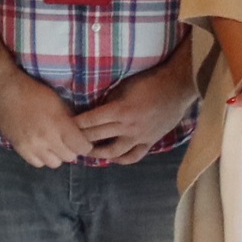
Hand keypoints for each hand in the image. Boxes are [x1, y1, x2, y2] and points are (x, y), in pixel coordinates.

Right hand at [0, 70, 92, 167]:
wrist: (4, 91)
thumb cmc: (33, 92)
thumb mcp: (57, 101)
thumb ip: (69, 119)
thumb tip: (78, 132)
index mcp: (60, 124)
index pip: (82, 147)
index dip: (85, 145)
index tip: (83, 141)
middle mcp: (47, 139)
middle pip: (69, 157)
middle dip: (71, 149)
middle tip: (67, 141)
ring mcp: (32, 146)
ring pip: (54, 163)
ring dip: (56, 155)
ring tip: (53, 145)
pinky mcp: (19, 149)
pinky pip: (37, 163)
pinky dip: (42, 158)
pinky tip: (40, 148)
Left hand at [75, 57, 198, 164]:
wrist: (178, 87)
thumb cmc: (149, 82)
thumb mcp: (124, 86)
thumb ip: (108, 99)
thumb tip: (92, 108)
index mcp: (119, 110)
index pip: (90, 121)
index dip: (75, 124)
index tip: (63, 125)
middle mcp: (127, 127)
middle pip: (97, 137)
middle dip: (80, 139)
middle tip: (67, 140)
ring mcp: (139, 137)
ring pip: (114, 152)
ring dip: (97, 154)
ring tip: (85, 152)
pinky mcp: (150, 142)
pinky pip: (134, 156)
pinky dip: (121, 160)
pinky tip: (112, 159)